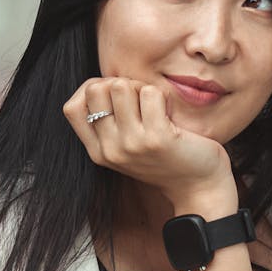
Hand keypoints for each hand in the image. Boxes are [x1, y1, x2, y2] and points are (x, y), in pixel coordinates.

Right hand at [63, 77, 235, 209]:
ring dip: (142, 88)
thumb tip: (102, 83)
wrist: (199, 188)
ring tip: (156, 107)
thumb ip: (110, 123)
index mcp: (98, 152)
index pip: (72, 107)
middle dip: (120, 84)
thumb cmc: (167, 159)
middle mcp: (110, 150)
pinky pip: (150, 93)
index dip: (93, 90)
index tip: (117, 98)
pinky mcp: (156, 139)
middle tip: (142, 101)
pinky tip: (170, 113)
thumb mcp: (127, 147)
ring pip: (120, 86)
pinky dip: (162, 95)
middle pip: (96, 89)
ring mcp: (131, 145)